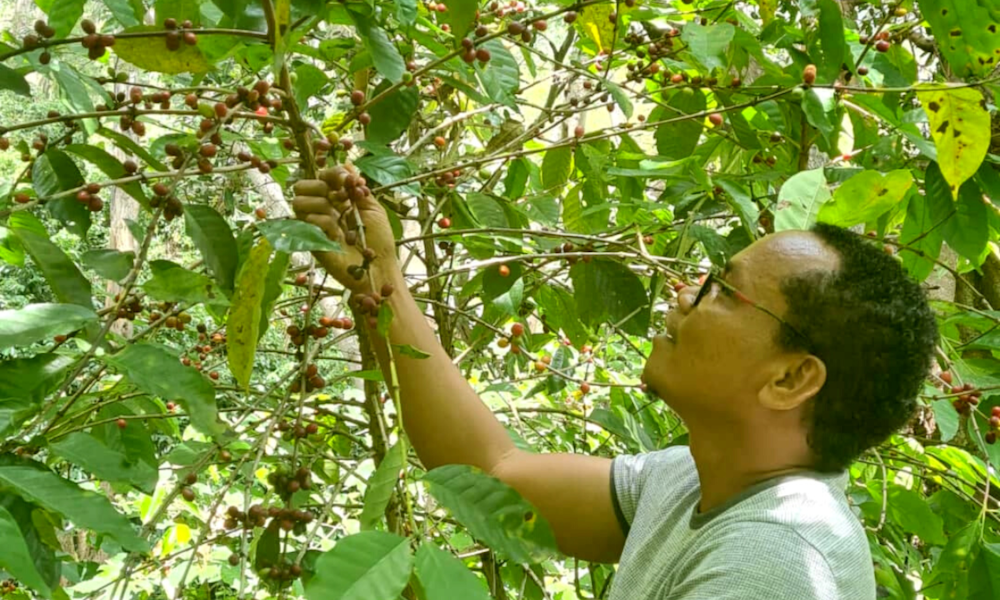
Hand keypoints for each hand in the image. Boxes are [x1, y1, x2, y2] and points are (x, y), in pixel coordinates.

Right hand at [291, 165, 398, 292]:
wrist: (379, 267)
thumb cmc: (378, 240)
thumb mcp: (373, 208)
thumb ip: (358, 187)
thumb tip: (347, 162)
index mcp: (336, 199)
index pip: (323, 176)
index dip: (332, 174)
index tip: (348, 180)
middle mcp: (322, 210)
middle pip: (301, 186)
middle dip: (320, 187)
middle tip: (341, 199)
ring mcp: (313, 226)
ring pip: (299, 202)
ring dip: (322, 206)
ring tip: (340, 219)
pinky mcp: (310, 242)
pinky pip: (307, 222)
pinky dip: (325, 224)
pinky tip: (338, 235)